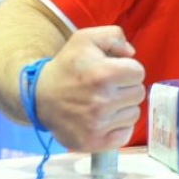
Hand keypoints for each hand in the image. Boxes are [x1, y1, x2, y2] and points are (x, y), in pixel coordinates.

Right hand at [35, 26, 145, 151]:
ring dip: (123, 107)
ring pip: (134, 114)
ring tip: (104, 102)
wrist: (39, 97)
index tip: (114, 71)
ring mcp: (98, 125)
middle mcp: (102, 101)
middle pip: (139, 93)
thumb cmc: (67, 66)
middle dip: (126, 88)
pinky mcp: (94, 142)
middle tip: (108, 87)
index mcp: (103, 74)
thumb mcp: (85, 39)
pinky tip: (104, 118)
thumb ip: (114, 36)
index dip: (128, 69)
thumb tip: (132, 54)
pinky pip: (125, 134)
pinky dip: (118, 127)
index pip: (138, 73)